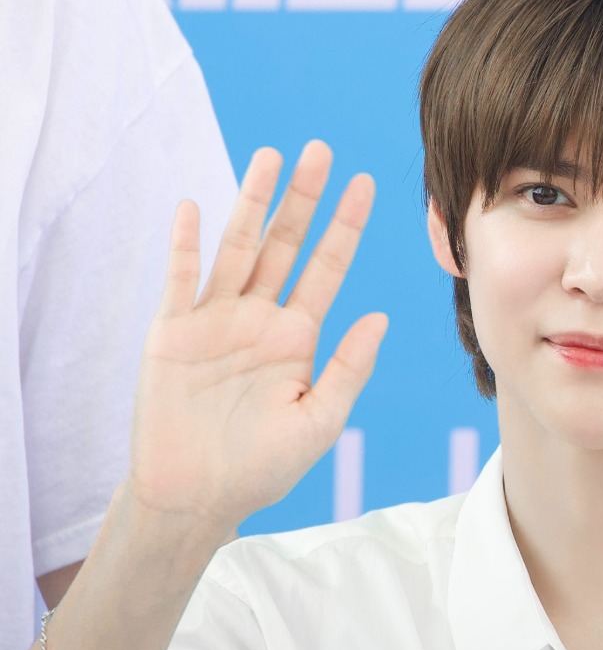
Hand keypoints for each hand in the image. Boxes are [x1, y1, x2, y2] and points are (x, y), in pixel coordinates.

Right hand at [127, 141, 387, 531]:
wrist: (197, 498)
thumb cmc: (263, 467)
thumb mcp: (320, 420)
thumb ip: (349, 368)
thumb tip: (381, 317)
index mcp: (298, 335)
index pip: (327, 268)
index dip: (345, 227)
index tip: (364, 185)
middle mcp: (259, 317)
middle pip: (285, 244)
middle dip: (303, 199)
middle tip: (322, 151)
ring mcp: (215, 320)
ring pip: (237, 249)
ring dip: (251, 203)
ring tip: (271, 158)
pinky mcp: (172, 332)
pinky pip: (181, 280)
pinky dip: (186, 244)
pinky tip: (195, 206)